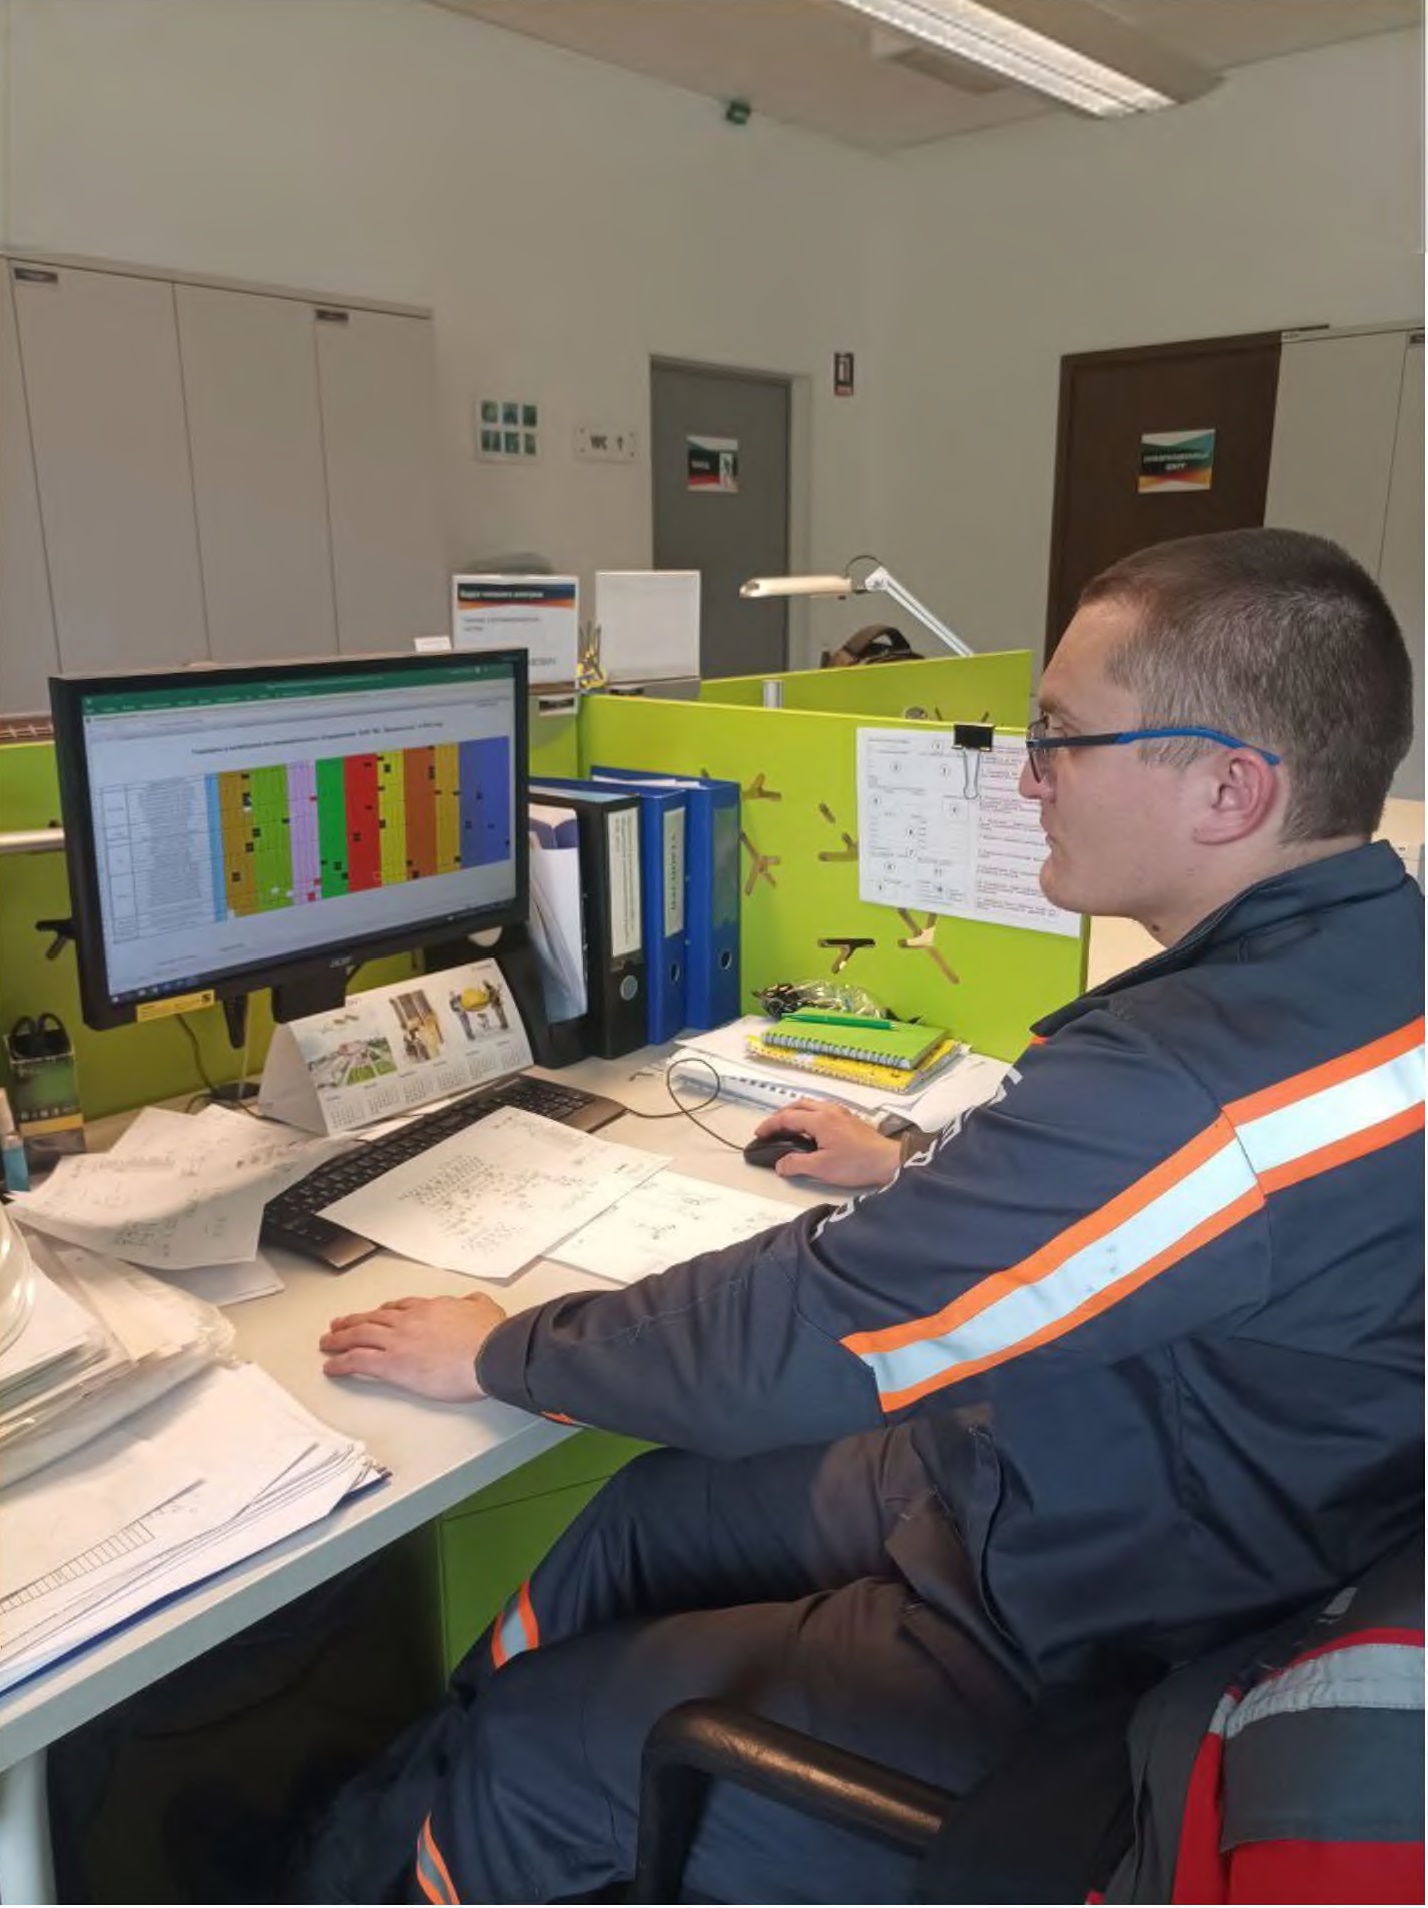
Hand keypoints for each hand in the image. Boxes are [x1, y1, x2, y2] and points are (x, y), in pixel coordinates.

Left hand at [319, 1292, 507, 1400]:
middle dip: (355, 1321)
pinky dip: (341, 1363)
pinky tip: (331, 1366)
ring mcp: (398, 1341)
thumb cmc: (490, 1337)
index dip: (385, 1311)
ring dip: (340, 1338)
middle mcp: (409, 1321)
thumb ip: (475, 1303)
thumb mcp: (486, 1308)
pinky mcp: (392, 1365)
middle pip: (374, 1318)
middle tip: (340, 1324)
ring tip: (328, 1341)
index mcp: (431, 1308)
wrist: (488, 1354)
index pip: (401, 1307)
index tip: (377, 1313)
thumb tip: (473, 1300)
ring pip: (360, 1335)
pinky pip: (358, 1361)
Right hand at [753, 1100, 901, 1188]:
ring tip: (788, 1127)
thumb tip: (780, 1165)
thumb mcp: (821, 1168)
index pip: (787, 1117)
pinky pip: (823, 1110)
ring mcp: (842, 1113)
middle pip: (798, 1105)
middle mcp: (829, 1110)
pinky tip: (812, 1129)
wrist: (888, 1161)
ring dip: (796, 1113)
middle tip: (771, 1129)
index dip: (770, 1125)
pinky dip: (809, 1115)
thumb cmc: (856, 1163)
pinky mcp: (850, 1119)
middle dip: (781, 1115)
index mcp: (819, 1119)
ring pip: (812, 1105)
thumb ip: (797, 1164)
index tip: (759, 1133)